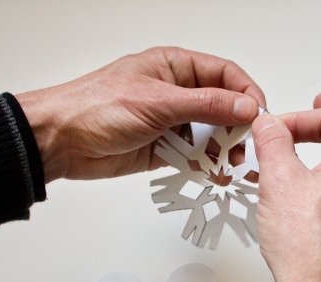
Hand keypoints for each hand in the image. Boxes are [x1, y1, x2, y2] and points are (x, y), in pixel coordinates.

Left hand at [16, 47, 265, 181]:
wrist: (60, 142)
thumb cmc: (97, 107)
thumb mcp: (158, 102)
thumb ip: (206, 105)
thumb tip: (246, 106)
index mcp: (176, 67)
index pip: (225, 74)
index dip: (246, 93)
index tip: (260, 116)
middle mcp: (178, 93)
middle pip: (223, 107)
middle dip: (237, 127)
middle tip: (246, 147)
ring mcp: (173, 122)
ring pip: (212, 134)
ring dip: (224, 150)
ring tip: (231, 166)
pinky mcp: (166, 148)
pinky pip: (196, 156)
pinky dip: (207, 165)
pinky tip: (215, 175)